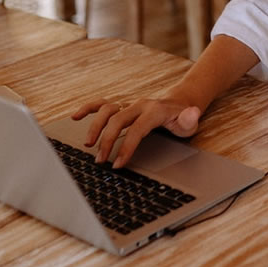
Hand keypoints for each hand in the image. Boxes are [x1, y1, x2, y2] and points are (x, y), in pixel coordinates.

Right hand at [72, 98, 202, 167]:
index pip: (137, 129)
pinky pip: (101, 103)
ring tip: (87, 145)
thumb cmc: (183, 116)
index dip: (126, 147)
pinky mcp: (121, 104)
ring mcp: (128, 103)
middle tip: (100, 161)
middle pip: (117, 119)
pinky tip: (75, 117)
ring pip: (106, 109)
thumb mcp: (190, 121)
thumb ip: (190, 119)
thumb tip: (191, 113)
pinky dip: (87, 108)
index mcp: (154, 110)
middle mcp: (138, 104)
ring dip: (95, 127)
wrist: (179, 102)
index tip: (117, 164)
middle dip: (107, 141)